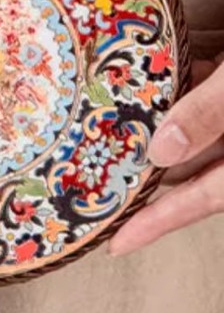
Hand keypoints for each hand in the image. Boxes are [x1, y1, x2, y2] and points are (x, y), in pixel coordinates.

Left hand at [110, 59, 223, 255]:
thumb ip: (212, 113)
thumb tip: (163, 153)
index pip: (207, 196)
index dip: (161, 221)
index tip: (117, 243)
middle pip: (201, 165)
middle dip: (153, 173)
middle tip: (101, 186)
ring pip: (204, 125)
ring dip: (163, 122)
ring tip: (109, 128)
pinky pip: (213, 83)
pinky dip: (185, 78)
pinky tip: (149, 69)